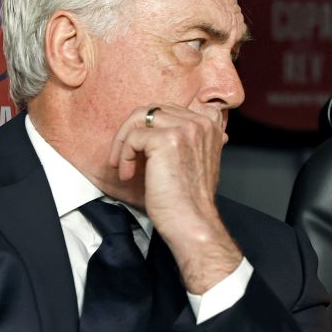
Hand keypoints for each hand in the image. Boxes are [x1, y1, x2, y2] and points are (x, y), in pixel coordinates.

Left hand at [108, 103, 241, 292]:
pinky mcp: (166, 140)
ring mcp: (184, 129)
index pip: (169, 109)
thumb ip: (185, 141)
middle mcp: (199, 123)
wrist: (192, 223)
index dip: (149, 127)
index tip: (141, 149)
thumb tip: (155, 133)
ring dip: (124, 142)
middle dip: (131, 132)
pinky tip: (128, 175)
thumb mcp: (196, 161)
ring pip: (139, 118)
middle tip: (124, 157)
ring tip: (123, 165)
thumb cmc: (189, 201)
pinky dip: (124, 156)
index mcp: (208, 126)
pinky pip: (133, 137)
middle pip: (151, 110)